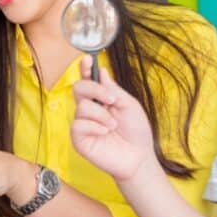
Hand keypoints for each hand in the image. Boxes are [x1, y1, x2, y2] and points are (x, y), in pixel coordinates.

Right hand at [71, 56, 155, 182]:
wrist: (138, 157)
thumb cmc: (136, 132)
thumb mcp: (129, 105)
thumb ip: (113, 89)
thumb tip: (101, 71)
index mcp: (101, 99)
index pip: (88, 80)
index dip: (85, 68)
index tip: (87, 59)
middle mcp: (89, 109)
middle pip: (78, 88)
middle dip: (94, 89)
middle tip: (111, 100)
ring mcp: (83, 124)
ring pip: (81, 107)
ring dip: (101, 115)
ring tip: (113, 126)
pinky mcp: (79, 139)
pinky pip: (78, 125)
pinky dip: (95, 127)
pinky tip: (105, 133)